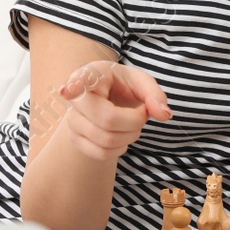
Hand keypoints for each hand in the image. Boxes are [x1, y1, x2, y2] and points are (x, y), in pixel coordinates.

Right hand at [56, 61, 172, 160]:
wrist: (106, 98)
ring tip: (132, 122)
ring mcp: (72, 120)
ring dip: (130, 136)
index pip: (78, 83)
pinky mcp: (75, 139)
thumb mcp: (141, 82)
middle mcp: (75, 98)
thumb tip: (164, 115)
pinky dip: (120, 148)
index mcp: (90, 75)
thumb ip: (155, 94)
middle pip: (107, 120)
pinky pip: (101, 154)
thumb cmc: (123, 86)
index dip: (72, 88)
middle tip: (141, 113)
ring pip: (106, 140)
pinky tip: (122, 135)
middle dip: (134, 122)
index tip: (65, 90)